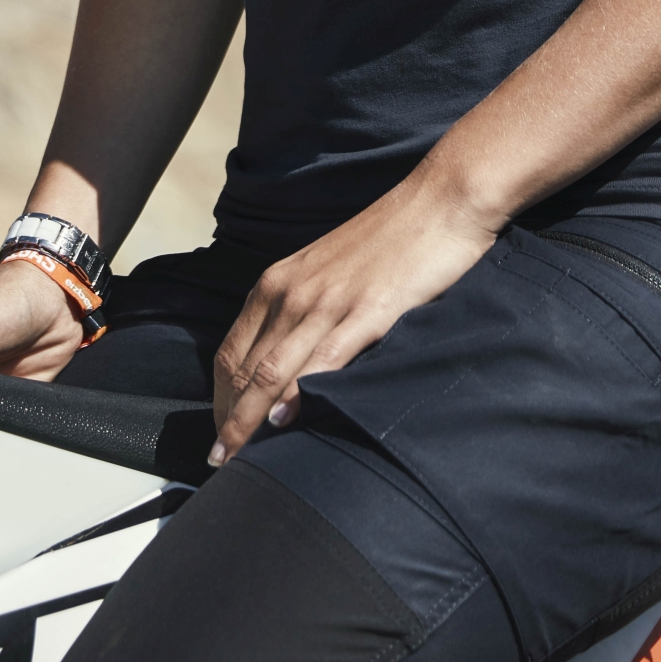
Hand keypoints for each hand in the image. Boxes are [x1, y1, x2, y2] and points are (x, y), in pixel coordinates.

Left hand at [211, 171, 498, 465]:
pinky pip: (322, 359)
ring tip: (239, 459)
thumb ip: (306, 309)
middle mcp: (291, 291)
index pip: (231, 352)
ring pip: (271, 370)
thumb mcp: (332, 272)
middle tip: (221, 460)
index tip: (221, 432)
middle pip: (243, 369)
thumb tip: (291, 359)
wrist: (440, 200)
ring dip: (249, 419)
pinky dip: (297, 393)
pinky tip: (285, 421)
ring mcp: (327, 301)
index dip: (220, 399)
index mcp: (279, 282)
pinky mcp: (366, 311)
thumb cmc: (391, 239)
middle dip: (228, 419)